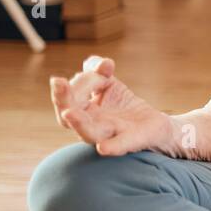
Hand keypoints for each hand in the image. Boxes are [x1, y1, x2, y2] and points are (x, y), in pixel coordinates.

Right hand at [49, 55, 171, 155]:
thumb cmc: (122, 105)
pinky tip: (103, 148)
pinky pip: (120, 145)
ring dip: (79, 123)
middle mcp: (91, 126)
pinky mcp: (132, 140)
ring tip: (69, 113)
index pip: (69, 98)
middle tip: (58, 82)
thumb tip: (103, 63)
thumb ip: (99, 69)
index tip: (98, 68)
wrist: (152, 124)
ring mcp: (110, 135)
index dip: (78, 82)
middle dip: (63, 100)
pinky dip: (113, 146)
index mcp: (82, 112)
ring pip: (90, 133)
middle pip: (69, 118)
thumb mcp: (109, 82)